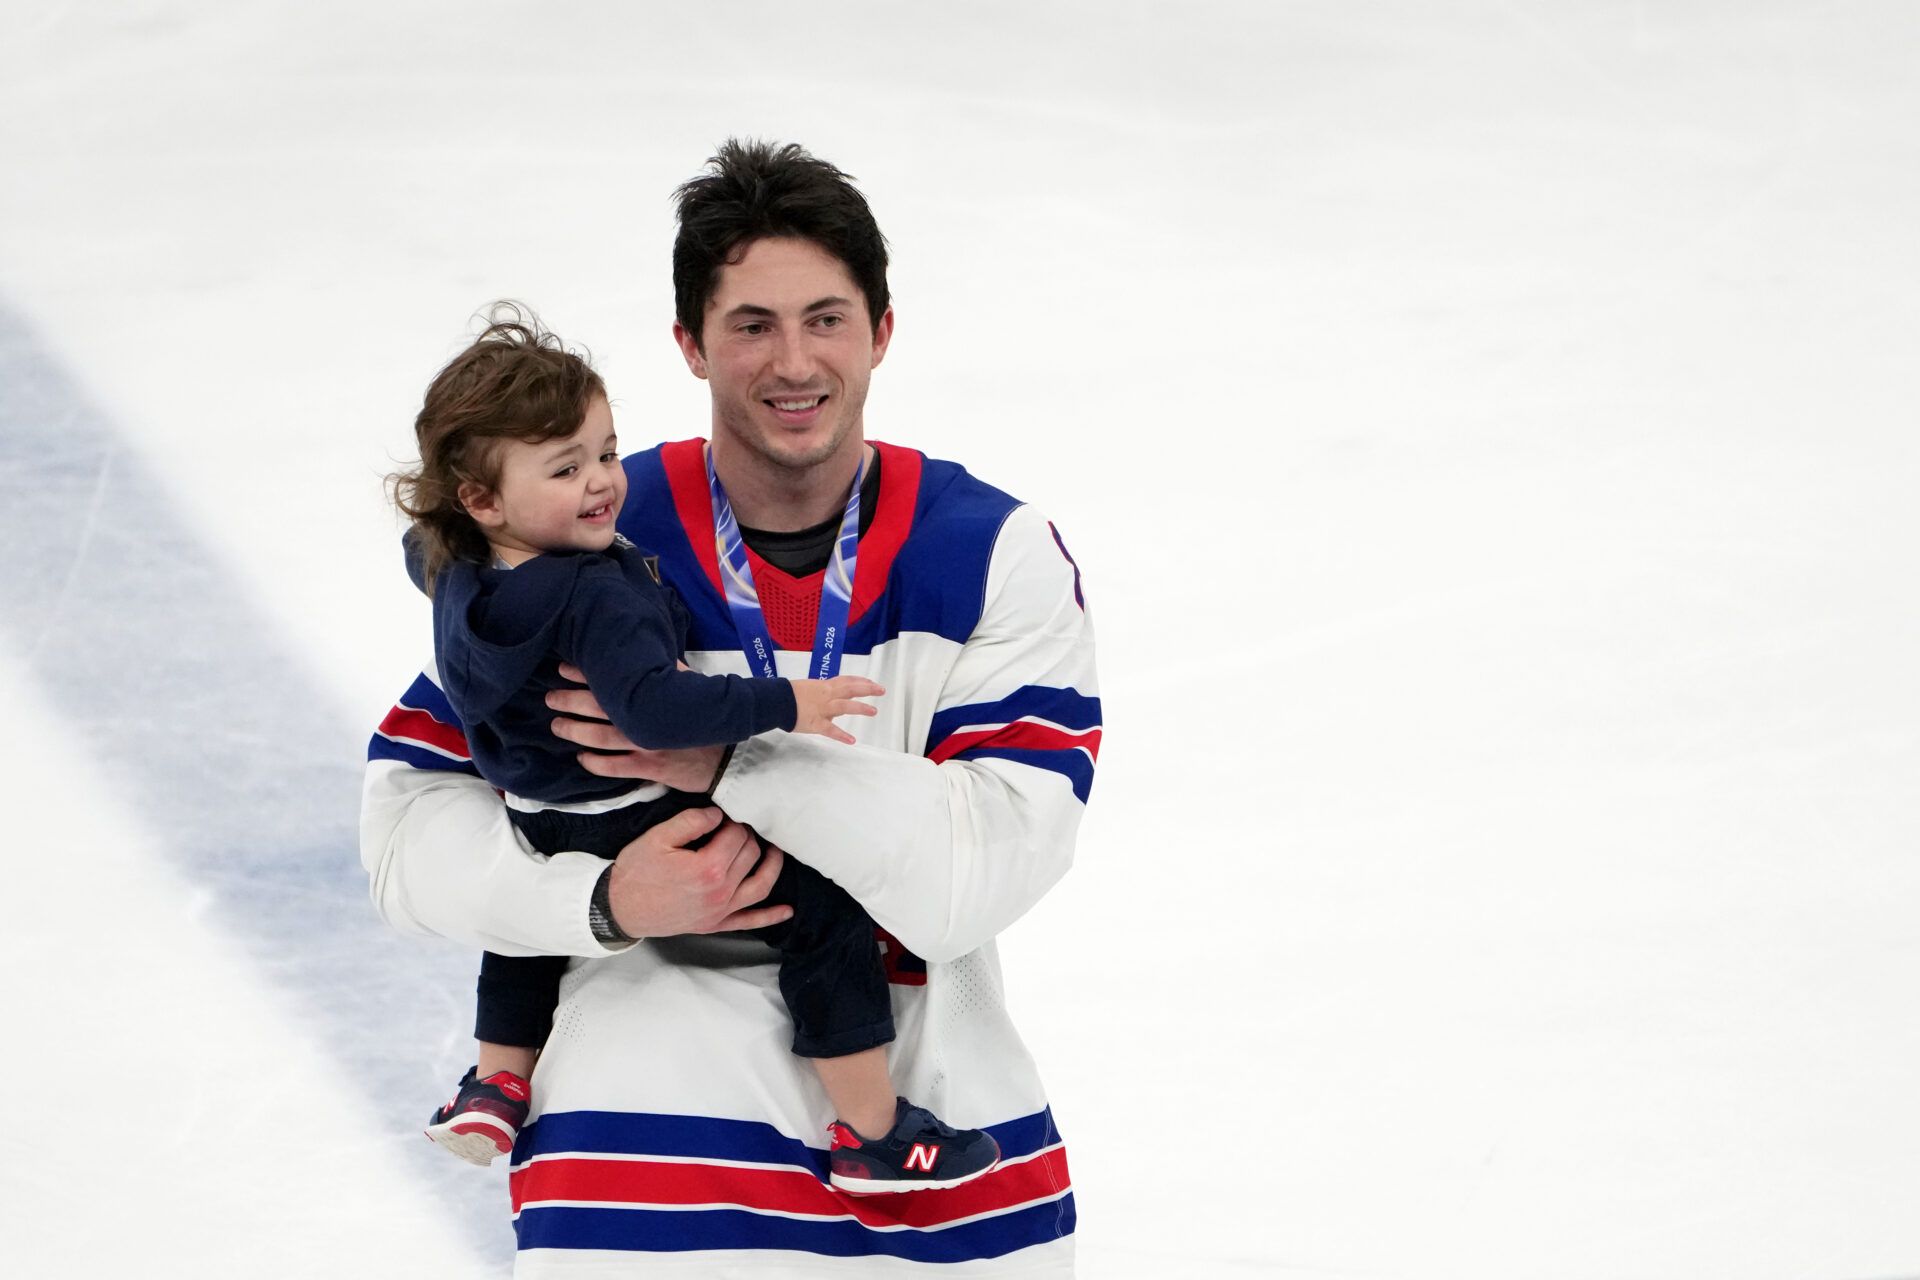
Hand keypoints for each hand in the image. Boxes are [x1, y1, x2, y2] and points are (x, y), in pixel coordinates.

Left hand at [546, 662, 725, 790]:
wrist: (729, 759)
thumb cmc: (707, 721)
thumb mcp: (694, 688)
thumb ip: (672, 671)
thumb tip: (651, 651)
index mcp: (655, 696)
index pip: (613, 681)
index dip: (585, 675)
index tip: (564, 669)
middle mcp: (647, 720)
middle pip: (599, 708)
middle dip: (570, 700)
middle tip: (550, 697)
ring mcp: (647, 745)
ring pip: (600, 737)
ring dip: (574, 730)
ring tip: (557, 725)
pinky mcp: (650, 769)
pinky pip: (614, 767)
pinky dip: (593, 762)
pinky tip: (581, 757)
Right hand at [605, 806, 792, 935]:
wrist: (619, 908)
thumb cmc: (636, 871)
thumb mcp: (658, 837)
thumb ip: (692, 821)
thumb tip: (719, 814)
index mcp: (707, 867)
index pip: (736, 835)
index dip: (732, 821)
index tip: (722, 817)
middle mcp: (721, 891)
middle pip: (750, 855)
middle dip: (748, 837)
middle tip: (736, 828)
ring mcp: (721, 910)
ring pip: (761, 886)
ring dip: (773, 866)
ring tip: (775, 851)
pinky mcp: (716, 925)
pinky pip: (750, 922)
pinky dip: (771, 917)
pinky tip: (787, 911)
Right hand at [791, 675, 884, 743]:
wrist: (776, 700)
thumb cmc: (788, 693)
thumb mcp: (807, 688)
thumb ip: (822, 696)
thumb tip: (832, 704)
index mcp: (824, 686)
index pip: (846, 681)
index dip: (860, 681)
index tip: (871, 682)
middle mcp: (827, 695)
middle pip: (851, 689)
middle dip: (867, 689)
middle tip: (881, 690)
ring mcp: (823, 709)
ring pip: (845, 706)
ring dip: (861, 708)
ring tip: (874, 711)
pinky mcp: (816, 723)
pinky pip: (831, 730)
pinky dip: (841, 735)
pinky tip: (852, 740)